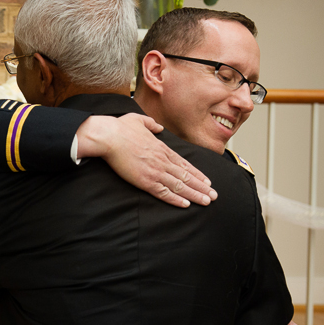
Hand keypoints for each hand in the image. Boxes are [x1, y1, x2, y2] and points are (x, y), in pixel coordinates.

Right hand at [76, 114, 216, 207]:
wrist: (109, 136)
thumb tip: (157, 126)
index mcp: (161, 148)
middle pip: (186, 176)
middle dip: (202, 187)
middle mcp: (162, 160)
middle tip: (214, 195)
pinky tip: (186, 204)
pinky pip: (164, 193)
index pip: (184, 163)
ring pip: (180, 186)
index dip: (197, 173)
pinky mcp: (145, 181)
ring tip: (206, 201)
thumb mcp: (138, 120)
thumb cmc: (120, 128)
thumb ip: (150, 123)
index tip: (207, 180)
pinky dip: (176, 199)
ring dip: (195, 194)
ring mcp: (155, 171)